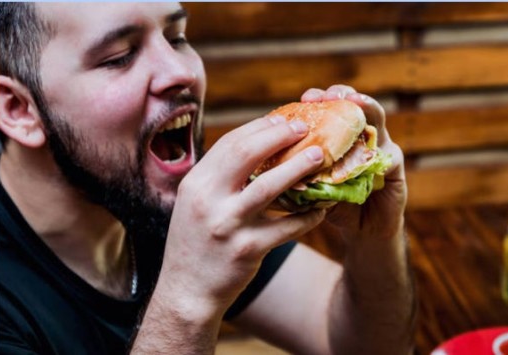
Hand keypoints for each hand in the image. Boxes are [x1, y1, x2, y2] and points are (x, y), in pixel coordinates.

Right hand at [156, 115, 325, 314]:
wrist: (186, 293)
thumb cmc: (196, 243)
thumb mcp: (196, 204)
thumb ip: (220, 178)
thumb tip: (258, 147)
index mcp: (195, 183)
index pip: (230, 143)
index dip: (260, 127)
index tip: (283, 119)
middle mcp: (207, 200)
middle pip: (247, 154)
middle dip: (279, 135)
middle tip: (304, 128)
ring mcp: (227, 225)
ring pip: (269, 187)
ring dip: (298, 168)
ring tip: (320, 156)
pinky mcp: (248, 250)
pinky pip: (286, 227)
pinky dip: (307, 217)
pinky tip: (321, 209)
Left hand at [301, 85, 406, 241]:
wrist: (361, 230)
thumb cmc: (335, 205)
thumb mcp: (315, 188)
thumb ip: (304, 173)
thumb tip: (281, 164)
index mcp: (338, 136)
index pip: (329, 108)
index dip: (317, 100)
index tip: (305, 100)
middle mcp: (360, 135)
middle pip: (354, 104)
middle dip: (342, 94)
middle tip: (330, 96)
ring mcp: (380, 147)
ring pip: (377, 120)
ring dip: (367, 108)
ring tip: (357, 102)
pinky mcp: (394, 166)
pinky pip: (389, 156)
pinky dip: (380, 153)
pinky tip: (372, 151)